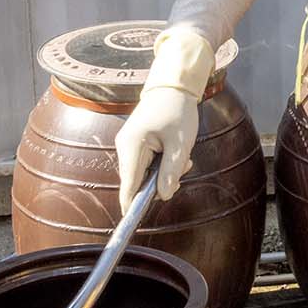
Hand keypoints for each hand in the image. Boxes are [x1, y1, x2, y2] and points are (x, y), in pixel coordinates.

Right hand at [113, 25, 213, 205]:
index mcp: (131, 145)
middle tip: (182, 168)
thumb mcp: (180, 144)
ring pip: (144, 173)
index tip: (133, 222)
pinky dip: (161, 163)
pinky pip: (146, 163)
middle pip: (137, 181)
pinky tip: (175, 154)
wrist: (173, 86)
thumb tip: (163, 195)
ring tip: (182, 157)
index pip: (128, 184)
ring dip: (164, 172)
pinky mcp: (135, 143)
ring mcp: (128, 144)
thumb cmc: (177, 110)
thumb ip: (170, 172)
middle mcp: (124, 146)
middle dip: (160, 182)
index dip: (131, 205)